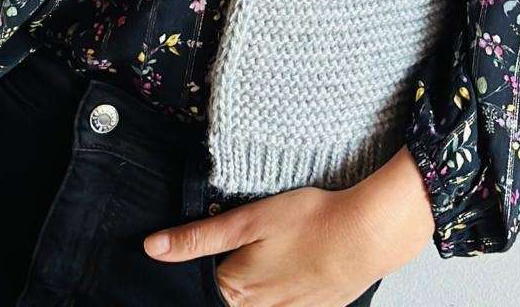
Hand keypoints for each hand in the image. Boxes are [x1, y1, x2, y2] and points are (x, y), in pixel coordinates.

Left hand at [142, 145, 435, 305]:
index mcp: (237, 288)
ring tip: (269, 263)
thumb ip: (199, 237)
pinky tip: (292, 276)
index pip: (201, 292)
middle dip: (224, 286)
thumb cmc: (310, 220)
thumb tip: (152, 248)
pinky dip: (283, 298)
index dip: (194, 275)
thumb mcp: (248, 220)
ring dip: (254, 294)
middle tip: (241, 256)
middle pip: (229, 303)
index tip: (192, 263)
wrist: (367, 235)